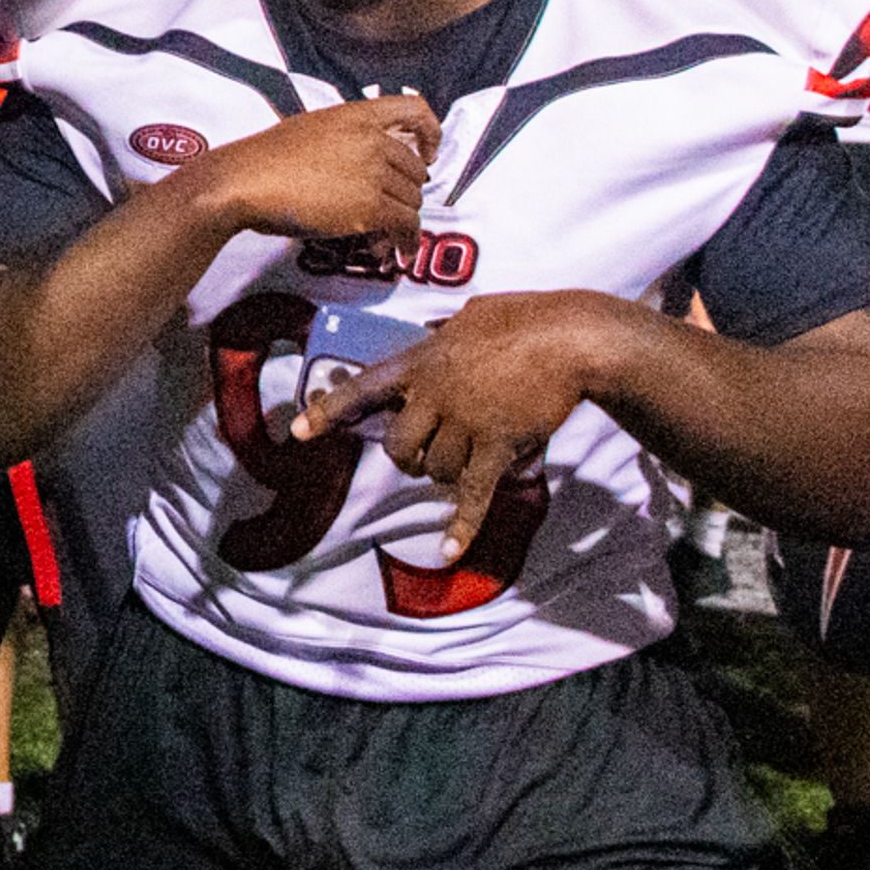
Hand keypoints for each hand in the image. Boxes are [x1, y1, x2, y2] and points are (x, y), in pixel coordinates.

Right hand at [192, 94, 436, 244]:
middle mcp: (373, 140)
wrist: (246, 181)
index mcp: (358, 115)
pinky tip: (395, 251)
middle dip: (408, 193)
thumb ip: (345, 138)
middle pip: (415, 169)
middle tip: (392, 212)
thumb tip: (358, 165)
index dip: (431, 133)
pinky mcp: (370, 206)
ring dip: (402, 222)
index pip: (415, 109)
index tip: (427, 155)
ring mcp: (374, 172)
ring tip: (386, 238)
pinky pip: (405, 225)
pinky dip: (406, 241)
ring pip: (412, 201)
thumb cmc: (266, 158)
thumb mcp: (311, 129)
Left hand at [295, 289, 632, 559]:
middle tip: (428, 453)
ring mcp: (466, 422)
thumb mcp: (471, 317)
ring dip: (446, 474)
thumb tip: (435, 328)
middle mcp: (435, 394)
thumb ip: (445, 332)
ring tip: (471, 458)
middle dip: (408, 457)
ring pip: (435, 470)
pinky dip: (462, 527)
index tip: (297, 432)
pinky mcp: (498, 446)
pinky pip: (473, 494)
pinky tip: (449, 552)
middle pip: (397, 446)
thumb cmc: (526, 318)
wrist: (572, 339)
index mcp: (422, 360)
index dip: (328, 411)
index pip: (363, 388)